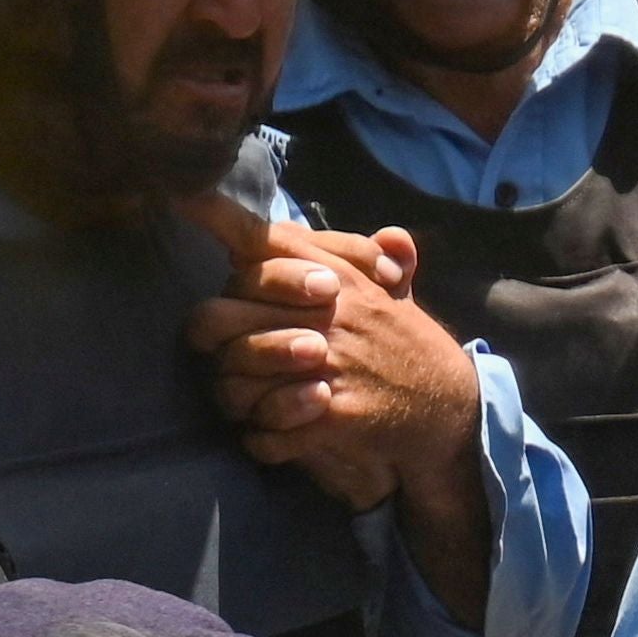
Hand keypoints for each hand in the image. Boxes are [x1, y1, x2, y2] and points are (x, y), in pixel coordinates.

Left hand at [177, 196, 474, 515]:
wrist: (451, 412)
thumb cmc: (411, 350)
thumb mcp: (398, 297)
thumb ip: (377, 263)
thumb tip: (391, 235)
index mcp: (338, 279)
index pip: (268, 242)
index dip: (221, 218)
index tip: (186, 196)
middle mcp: (328, 314)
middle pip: (224, 312)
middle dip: (208, 333)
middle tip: (210, 346)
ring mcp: (329, 364)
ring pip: (235, 378)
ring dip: (232, 395)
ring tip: (242, 400)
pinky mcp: (334, 414)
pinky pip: (267, 430)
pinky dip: (262, 440)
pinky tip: (268, 437)